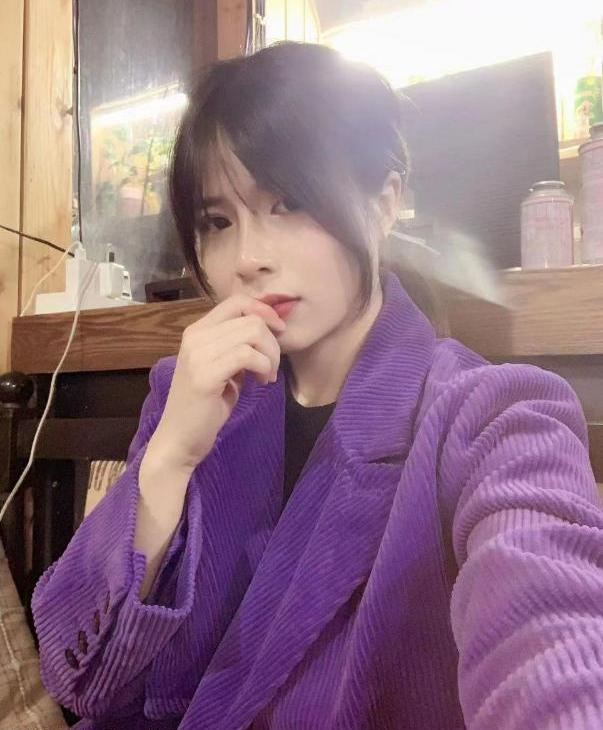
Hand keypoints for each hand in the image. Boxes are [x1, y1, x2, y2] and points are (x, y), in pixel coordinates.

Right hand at [146, 293, 286, 471]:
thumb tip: (270, 329)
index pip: (237, 301)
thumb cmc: (204, 408)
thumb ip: (239, 346)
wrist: (180, 441)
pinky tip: (262, 382)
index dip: (265, 311)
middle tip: (272, 368)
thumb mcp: (224, 369)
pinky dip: (264, 367)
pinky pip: (248, 355)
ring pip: (253, 333)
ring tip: (267, 377)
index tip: (279, 332)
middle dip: (273, 342)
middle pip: (251, 318)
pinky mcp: (205, 374)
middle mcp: (195, 336)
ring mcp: (198, 354)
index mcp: (197, 331)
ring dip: (270, 356)